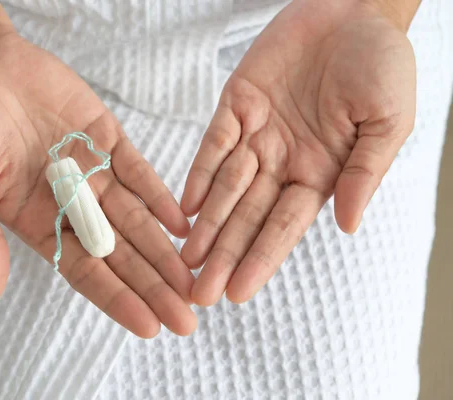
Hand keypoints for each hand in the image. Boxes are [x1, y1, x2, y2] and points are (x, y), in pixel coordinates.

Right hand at [0, 30, 195, 336]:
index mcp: (36, 222)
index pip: (84, 271)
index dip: (117, 298)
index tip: (149, 325)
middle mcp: (71, 205)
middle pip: (120, 254)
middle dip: (153, 286)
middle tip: (188, 320)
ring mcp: (93, 173)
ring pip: (137, 219)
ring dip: (165, 251)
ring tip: (194, 282)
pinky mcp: (107, 139)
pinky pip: (139, 172)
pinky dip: (160, 197)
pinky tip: (183, 225)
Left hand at [180, 0, 415, 304]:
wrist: (354, 10)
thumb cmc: (381, 65)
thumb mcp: (387, 123)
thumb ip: (364, 173)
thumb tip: (347, 226)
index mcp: (320, 173)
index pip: (284, 226)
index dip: (260, 259)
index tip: (238, 293)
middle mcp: (283, 162)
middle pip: (247, 217)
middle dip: (224, 255)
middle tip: (198, 293)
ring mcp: (257, 136)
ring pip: (224, 189)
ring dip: (206, 225)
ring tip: (186, 260)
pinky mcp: (236, 106)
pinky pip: (213, 145)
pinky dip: (198, 175)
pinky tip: (185, 207)